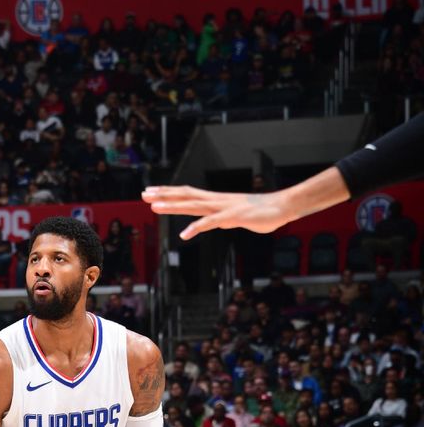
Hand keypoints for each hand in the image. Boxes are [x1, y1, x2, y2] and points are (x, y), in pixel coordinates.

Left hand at [141, 186, 292, 239]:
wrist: (282, 207)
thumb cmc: (261, 212)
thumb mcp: (235, 218)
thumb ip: (223, 220)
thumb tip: (216, 223)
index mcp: (215, 200)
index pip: (187, 193)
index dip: (169, 192)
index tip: (152, 192)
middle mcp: (215, 201)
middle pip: (185, 196)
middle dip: (164, 195)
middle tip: (144, 194)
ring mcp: (223, 207)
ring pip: (193, 206)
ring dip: (173, 206)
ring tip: (154, 207)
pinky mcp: (232, 217)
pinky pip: (211, 222)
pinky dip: (197, 227)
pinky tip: (184, 234)